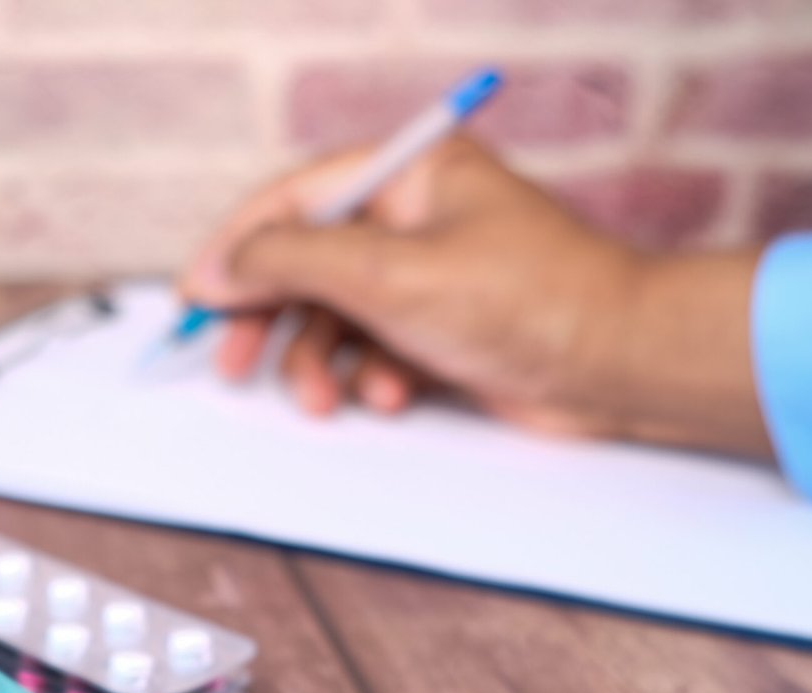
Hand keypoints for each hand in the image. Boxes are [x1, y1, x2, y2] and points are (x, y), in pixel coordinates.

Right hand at [179, 136, 771, 455]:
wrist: (617, 366)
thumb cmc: (526, 300)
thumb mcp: (388, 275)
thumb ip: (290, 264)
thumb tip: (218, 267)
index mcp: (407, 173)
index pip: (294, 198)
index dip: (237, 247)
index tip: (194, 294)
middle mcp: (412, 218)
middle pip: (305, 263)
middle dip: (270, 320)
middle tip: (231, 365)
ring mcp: (425, 277)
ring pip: (333, 318)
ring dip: (320, 364)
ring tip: (327, 400)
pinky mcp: (439, 331)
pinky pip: (371, 352)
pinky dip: (369, 379)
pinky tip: (393, 396)